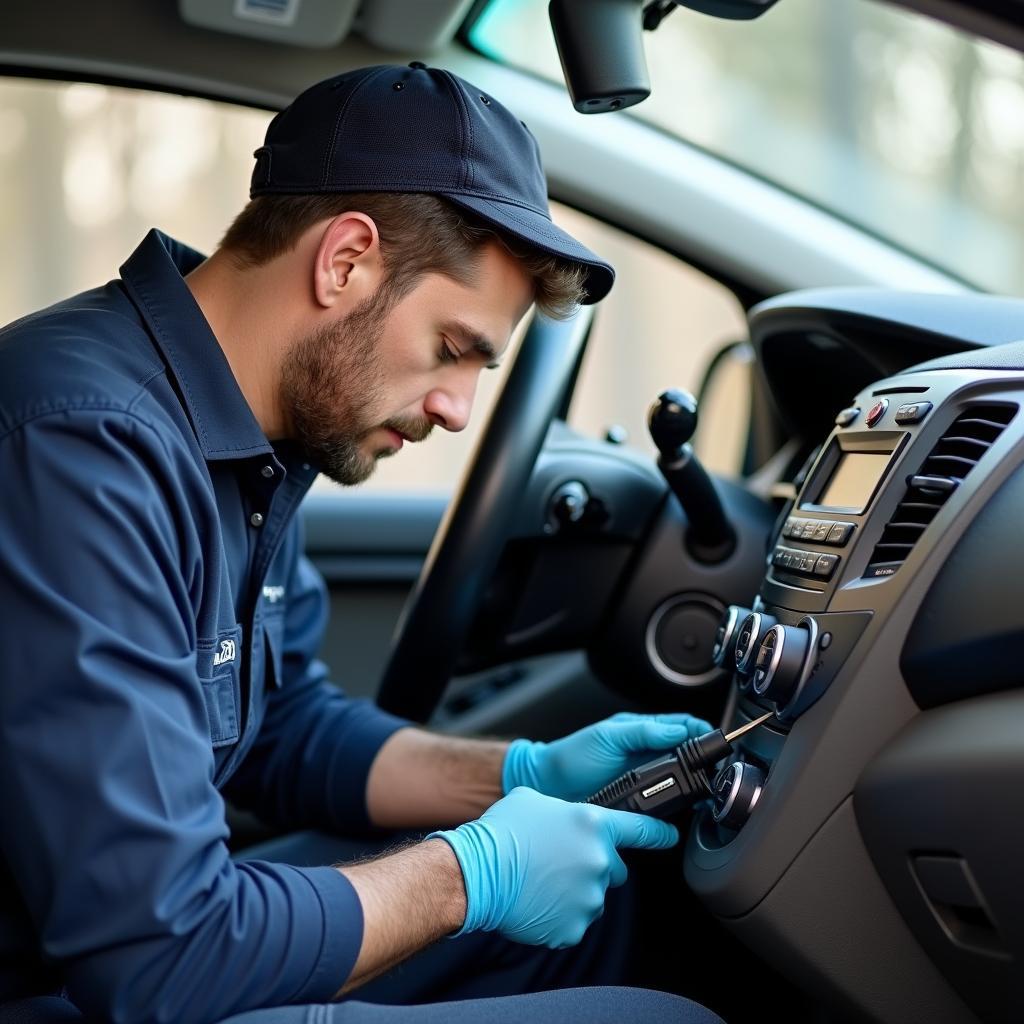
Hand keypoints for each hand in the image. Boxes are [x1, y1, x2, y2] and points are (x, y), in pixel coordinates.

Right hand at [428, 787, 677, 947]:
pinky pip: (574, 922)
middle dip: (595, 866)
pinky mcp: (574, 927)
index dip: (658, 833)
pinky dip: (560, 916)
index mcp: (593, 824)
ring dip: (575, 891)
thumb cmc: (503, 831)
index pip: (641, 828)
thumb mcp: (536, 800)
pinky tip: (537, 902)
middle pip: (614, 869)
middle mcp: (599, 861)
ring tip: (542, 882)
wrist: (476, 871)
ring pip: (592, 896)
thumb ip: (565, 809)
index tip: (669, 836)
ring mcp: (589, 897)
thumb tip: (567, 818)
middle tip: (562, 862)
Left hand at [502, 711, 712, 801]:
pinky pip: (665, 804)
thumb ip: (642, 732)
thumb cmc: (571, 756)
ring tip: (702, 793)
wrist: (547, 786)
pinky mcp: (638, 802)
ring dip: (692, 787)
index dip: (702, 733)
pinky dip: (676, 807)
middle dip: (704, 764)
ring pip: (680, 781)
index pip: (683, 726)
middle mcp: (646, 754)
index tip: (716, 744)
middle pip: (688, 756)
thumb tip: (676, 729)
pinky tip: (680, 811)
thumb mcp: (607, 736)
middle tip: (714, 774)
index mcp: (641, 731)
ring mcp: (643, 779)